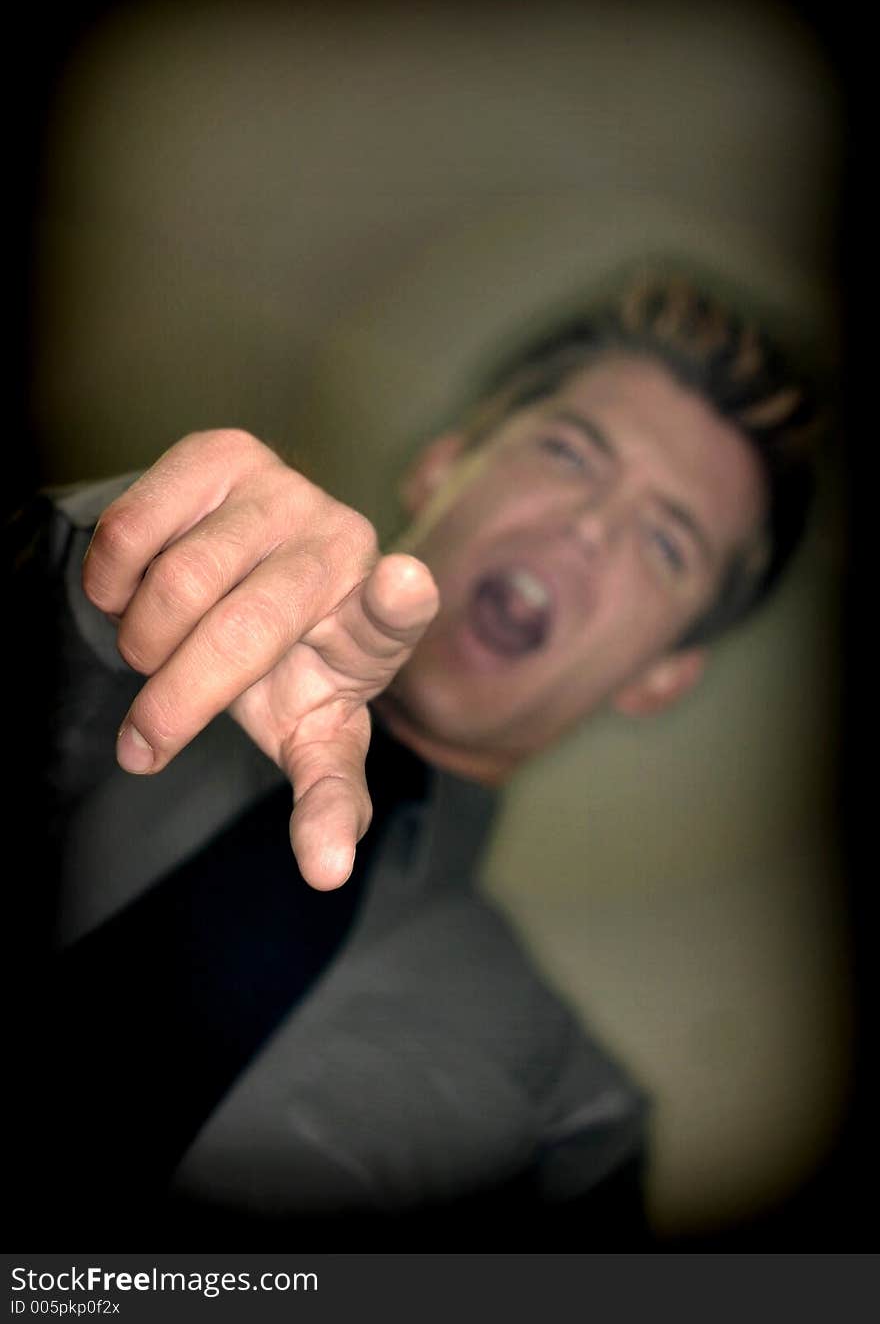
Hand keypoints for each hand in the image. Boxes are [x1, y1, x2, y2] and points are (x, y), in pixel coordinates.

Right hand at [82, 429, 438, 888]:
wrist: (240, 584)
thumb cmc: (284, 672)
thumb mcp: (309, 735)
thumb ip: (325, 798)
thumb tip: (326, 873)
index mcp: (375, 628)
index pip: (392, 614)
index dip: (398, 601)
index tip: (406, 585)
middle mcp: (342, 545)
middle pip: (241, 633)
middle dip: (175, 702)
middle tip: (146, 740)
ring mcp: (285, 491)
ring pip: (178, 581)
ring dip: (143, 639)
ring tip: (154, 652)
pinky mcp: (226, 452)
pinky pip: (133, 526)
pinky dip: (112, 579)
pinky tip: (133, 591)